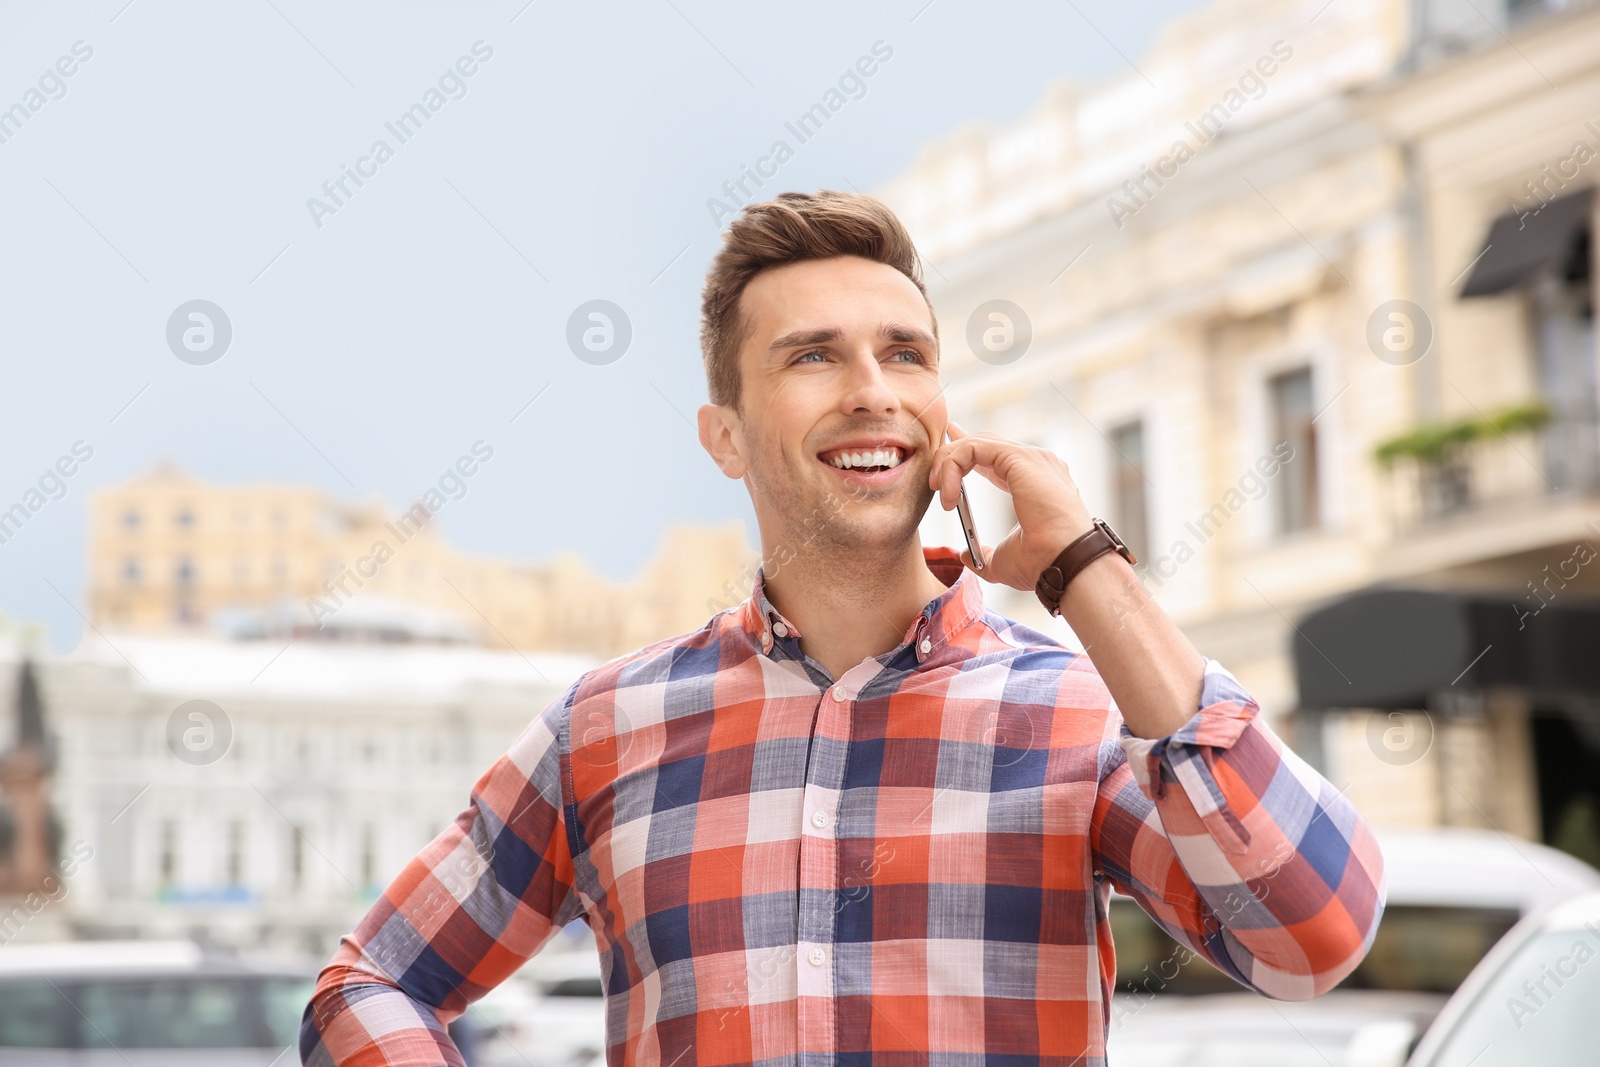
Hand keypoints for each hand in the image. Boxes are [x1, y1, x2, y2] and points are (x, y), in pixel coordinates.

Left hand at [927, 423, 1094, 590]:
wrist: (1061, 564)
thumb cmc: (1042, 563)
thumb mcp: (1004, 560)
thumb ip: (983, 553)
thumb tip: (965, 555)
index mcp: (1034, 481)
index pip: (995, 455)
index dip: (965, 453)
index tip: (944, 459)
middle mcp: (1035, 464)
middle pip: (984, 442)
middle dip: (951, 453)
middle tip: (933, 481)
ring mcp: (1029, 457)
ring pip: (975, 443)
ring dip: (948, 464)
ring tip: (940, 492)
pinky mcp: (1018, 457)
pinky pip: (972, 448)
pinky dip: (953, 466)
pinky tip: (949, 493)